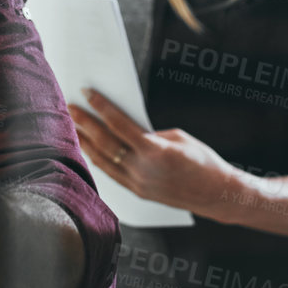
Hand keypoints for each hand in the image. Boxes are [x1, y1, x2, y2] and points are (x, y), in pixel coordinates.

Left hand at [69, 90, 238, 219]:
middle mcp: (142, 169)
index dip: (101, 107)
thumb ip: (149, 133)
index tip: (86, 93)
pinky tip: (89, 149)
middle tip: (70, 108)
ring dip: (86, 142)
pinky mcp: (138, 193)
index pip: (119, 124)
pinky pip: (111, 174)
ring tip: (73, 127)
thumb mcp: (177, 137)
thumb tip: (127, 129)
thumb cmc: (202, 161)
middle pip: (105, 142)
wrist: (216, 194)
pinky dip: (97, 160)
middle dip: (85, 123)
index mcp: (154, 150)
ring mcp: (138, 184)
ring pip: (102, 161)